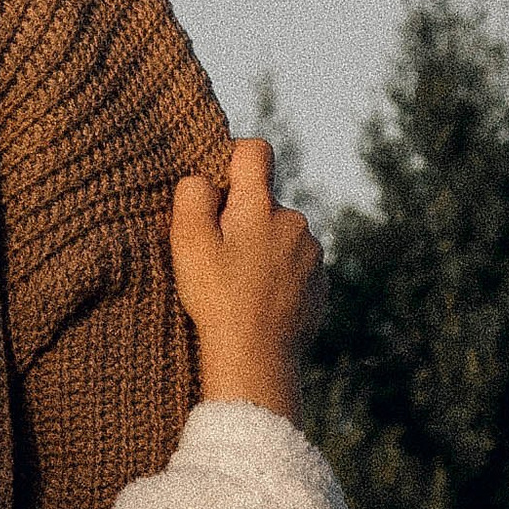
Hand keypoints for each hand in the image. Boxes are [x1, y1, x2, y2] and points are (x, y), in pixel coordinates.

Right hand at [170, 137, 325, 421]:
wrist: (257, 356)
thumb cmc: (216, 297)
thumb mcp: (187, 242)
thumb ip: (192, 196)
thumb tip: (202, 178)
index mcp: (260, 205)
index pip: (255, 152)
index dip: (233, 158)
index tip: (218, 186)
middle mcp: (294, 221)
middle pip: (265, 202)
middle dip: (244, 219)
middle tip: (219, 256)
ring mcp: (312, 254)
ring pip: (282, 236)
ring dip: (263, 249)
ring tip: (239, 285)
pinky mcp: (320, 285)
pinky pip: (296, 268)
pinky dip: (279, 277)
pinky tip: (259, 302)